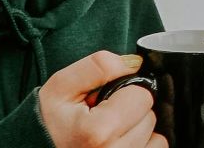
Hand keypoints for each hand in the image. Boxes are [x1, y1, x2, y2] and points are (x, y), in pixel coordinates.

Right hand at [39, 51, 165, 147]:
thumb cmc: (47, 124)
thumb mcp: (61, 86)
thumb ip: (98, 66)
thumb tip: (134, 64)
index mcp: (98, 132)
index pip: (142, 96)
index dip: (125, 90)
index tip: (105, 98)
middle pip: (150, 117)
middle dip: (131, 110)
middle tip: (103, 116)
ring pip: (156, 138)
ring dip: (137, 130)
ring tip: (110, 131)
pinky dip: (141, 145)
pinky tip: (118, 142)